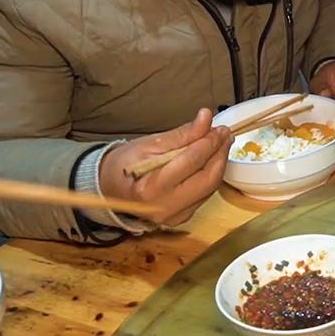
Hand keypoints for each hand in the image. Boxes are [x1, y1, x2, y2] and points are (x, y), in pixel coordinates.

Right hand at [99, 108, 230, 225]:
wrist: (109, 188)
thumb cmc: (125, 164)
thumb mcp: (150, 144)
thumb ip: (182, 134)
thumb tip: (206, 117)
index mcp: (152, 188)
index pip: (191, 162)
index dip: (209, 142)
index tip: (219, 127)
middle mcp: (165, 207)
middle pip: (207, 179)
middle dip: (219, 154)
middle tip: (225, 134)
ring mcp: (174, 216)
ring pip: (209, 189)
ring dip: (218, 164)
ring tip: (221, 143)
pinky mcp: (181, 218)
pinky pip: (203, 196)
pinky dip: (210, 177)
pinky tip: (212, 160)